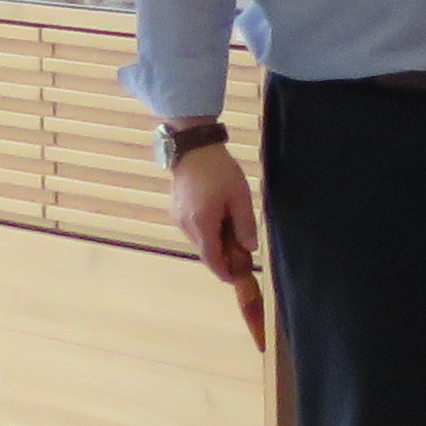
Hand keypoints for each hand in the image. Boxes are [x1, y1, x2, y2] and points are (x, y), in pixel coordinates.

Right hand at [170, 138, 267, 350]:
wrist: (193, 147)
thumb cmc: (219, 170)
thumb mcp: (239, 197)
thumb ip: (245, 225)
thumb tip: (249, 249)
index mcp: (202, 224)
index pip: (212, 260)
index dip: (224, 272)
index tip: (236, 278)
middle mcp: (185, 225)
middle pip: (205, 252)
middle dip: (222, 256)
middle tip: (240, 251)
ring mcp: (178, 218)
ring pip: (199, 240)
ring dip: (215, 242)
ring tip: (231, 228)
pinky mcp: (176, 210)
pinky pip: (193, 229)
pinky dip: (206, 231)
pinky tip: (218, 218)